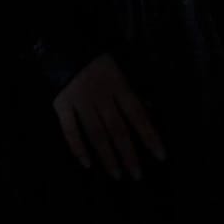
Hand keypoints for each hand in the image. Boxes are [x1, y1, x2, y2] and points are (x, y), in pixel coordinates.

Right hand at [52, 53, 166, 180]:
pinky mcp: (62, 106)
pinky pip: (69, 130)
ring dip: (107, 156)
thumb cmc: (100, 65)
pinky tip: (87, 164)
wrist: (66, 48)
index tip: (161, 156)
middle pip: (118, 129)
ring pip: (96, 133)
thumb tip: (153, 112)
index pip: (138, 115)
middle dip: (129, 154)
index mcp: (120, 87)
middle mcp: (102, 97)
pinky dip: (77, 148)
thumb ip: (135, 94)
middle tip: (137, 175)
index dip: (150, 135)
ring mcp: (81, 102)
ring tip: (117, 174)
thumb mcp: (122, 73)